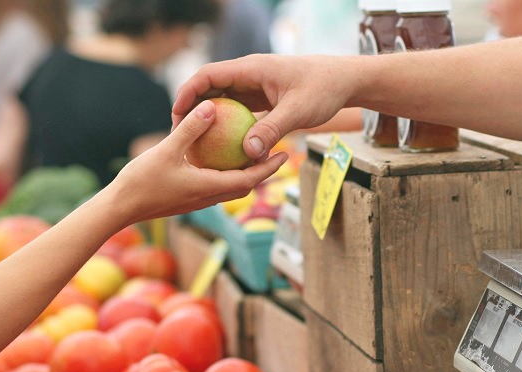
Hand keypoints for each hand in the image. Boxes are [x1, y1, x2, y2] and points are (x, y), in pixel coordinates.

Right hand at [108, 100, 287, 225]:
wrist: (119, 208)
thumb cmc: (141, 181)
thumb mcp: (167, 150)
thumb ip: (190, 129)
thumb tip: (211, 107)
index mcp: (209, 188)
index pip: (249, 180)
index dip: (268, 168)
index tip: (284, 155)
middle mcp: (207, 197)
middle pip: (244, 185)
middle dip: (262, 171)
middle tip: (276, 152)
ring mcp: (197, 200)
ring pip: (229, 187)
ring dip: (244, 173)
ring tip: (252, 153)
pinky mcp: (186, 199)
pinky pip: (213, 185)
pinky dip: (224, 173)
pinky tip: (218, 158)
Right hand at [172, 54, 352, 159]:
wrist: (344, 81)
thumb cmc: (323, 89)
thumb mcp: (298, 111)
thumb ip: (272, 130)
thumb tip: (248, 153)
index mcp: (251, 69)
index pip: (208, 75)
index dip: (188, 93)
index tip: (177, 115)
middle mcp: (249, 75)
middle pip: (210, 88)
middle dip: (192, 108)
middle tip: (179, 134)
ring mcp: (255, 86)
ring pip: (223, 100)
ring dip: (209, 119)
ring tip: (195, 143)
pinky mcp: (262, 98)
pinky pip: (238, 111)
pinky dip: (228, 126)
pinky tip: (223, 148)